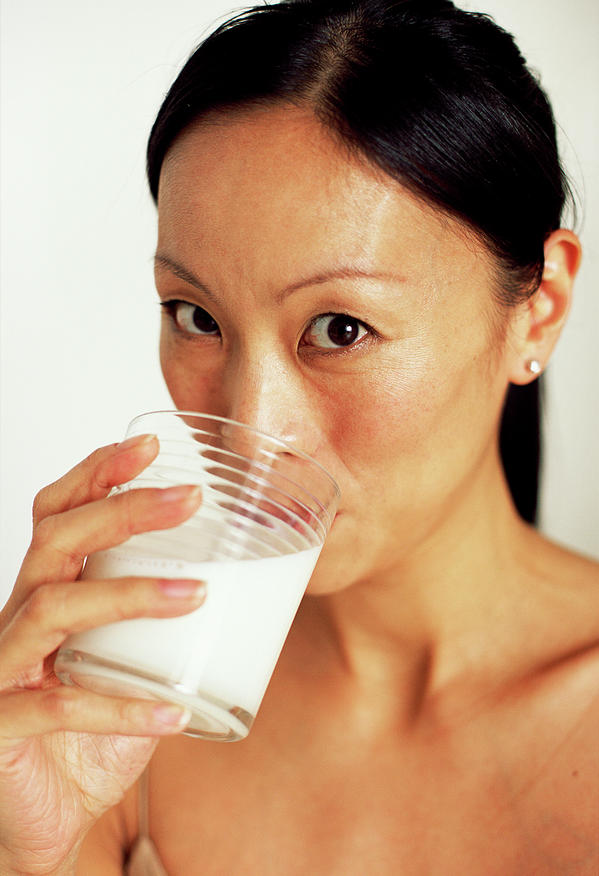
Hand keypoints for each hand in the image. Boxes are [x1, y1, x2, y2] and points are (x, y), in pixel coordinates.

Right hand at [0, 435, 203, 874]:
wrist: (47, 814)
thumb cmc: (90, 731)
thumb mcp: (130, 664)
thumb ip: (166, 627)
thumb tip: (251, 587)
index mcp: (47, 592)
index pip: (59, 513)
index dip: (97, 473)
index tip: (151, 444)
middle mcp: (18, 618)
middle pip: (57, 540)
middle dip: (124, 510)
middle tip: (192, 497)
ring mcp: (1, 668)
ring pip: (53, 607)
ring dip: (131, 594)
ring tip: (197, 594)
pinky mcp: (0, 726)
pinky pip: (56, 708)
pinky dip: (118, 708)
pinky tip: (172, 714)